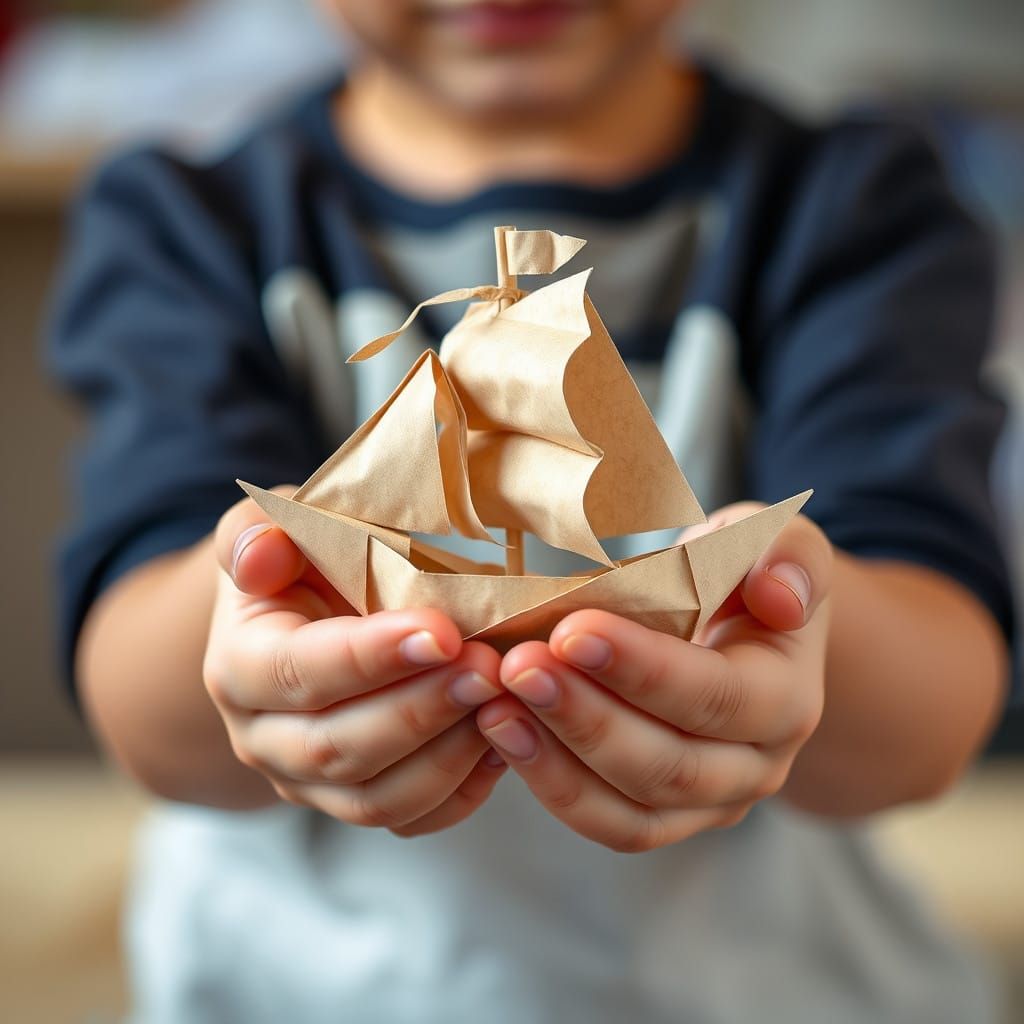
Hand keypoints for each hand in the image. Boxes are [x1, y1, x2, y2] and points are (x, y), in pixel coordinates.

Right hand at [203, 490, 506, 834]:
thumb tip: (261, 555)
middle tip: (489, 668)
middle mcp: (264, 739)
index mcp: (239, 667)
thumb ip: (257, 534)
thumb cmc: (301, 567)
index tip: (442, 633)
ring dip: (448, 755)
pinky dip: (463, 790)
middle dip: (420, 710)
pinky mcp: (358, 802)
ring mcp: (309, 783)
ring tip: (503, 701)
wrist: (305, 619)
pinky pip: (413, 820)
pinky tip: (503, 739)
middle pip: (338, 748)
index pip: (298, 673)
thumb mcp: (275, 533)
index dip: (369, 659)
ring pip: (377, 799)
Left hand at [476, 504, 831, 851]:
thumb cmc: (743, 580)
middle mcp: (756, 767)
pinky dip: (550, 783)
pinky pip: (607, 821)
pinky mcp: (662, 816)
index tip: (570, 630)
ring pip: (632, 808)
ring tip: (495, 706)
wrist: (740, 638)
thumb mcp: (774, 542)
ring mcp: (709, 803)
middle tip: (516, 667)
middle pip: (670, 765)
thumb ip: (788, 555)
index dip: (643, 670)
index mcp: (787, 698)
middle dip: (585, 717)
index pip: (716, 696)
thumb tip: (780, 596)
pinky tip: (501, 730)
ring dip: (556, 759)